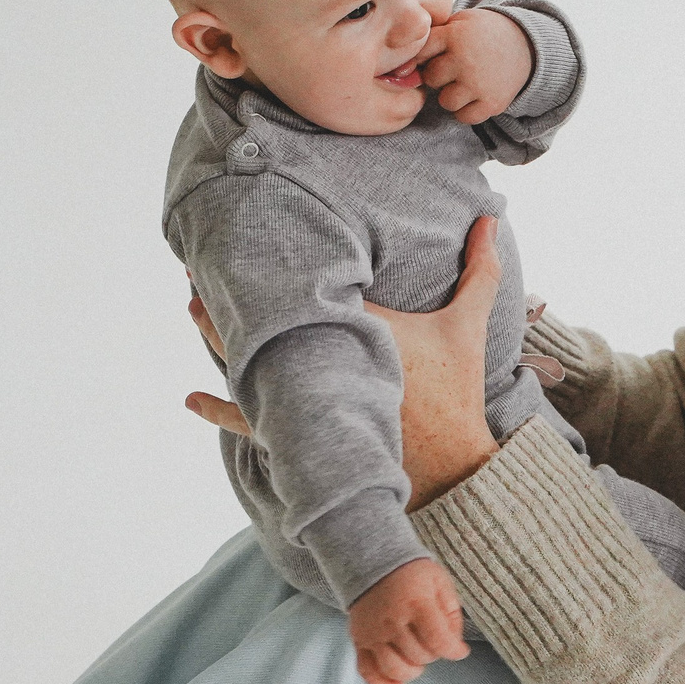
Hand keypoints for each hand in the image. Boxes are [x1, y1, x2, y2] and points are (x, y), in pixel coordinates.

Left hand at [185, 218, 503, 504]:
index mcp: (362, 326)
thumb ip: (481, 270)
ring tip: (191, 305)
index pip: (312, 283)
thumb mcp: (467, 326)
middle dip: (233, 289)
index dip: (279, 255)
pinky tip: (192, 398)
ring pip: (251, 362)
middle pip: (268, 317)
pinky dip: (219, 410)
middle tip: (199, 263)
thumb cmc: (456, 394)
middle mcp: (327, 361)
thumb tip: (492, 217)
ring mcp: (311, 401)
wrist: (452, 466)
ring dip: (218, 334)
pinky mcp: (306, 435)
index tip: (249, 228)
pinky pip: (251, 421)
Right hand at [348, 557, 469, 683]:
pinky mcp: (359, 640)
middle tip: (433, 641)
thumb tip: (453, 645)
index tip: (460, 651)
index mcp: (416, 603)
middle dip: (433, 654)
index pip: (438, 640)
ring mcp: (373, 632)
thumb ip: (452, 614)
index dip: (454, 651)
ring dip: (412, 671)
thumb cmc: (413, 574)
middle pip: (419, 656)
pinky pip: (368, 671)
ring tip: (417, 659)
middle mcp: (392, 620)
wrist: (374, 562)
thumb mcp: (441, 583)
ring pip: (394, 669)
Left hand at [417, 7, 532, 126]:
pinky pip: (463, 117)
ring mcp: (479, 83)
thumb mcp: (460, 21)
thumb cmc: (483, 33)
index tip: (434, 55)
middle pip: (432, 78)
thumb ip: (434, 35)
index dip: (424, 56)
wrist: (527, 44)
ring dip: (451, 94)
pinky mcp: (492, 103)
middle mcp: (466, 60)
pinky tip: (473, 95)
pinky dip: (466, 110)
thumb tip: (401, 66)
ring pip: (445, 101)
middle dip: (438, 74)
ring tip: (464, 82)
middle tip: (454, 67)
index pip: (421, 52)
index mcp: (455, 35)